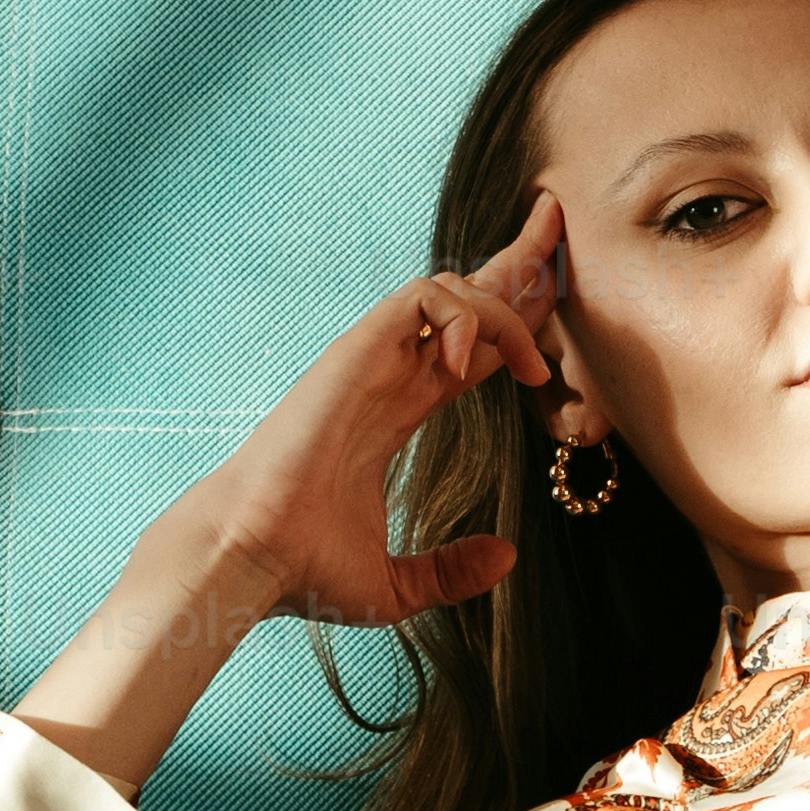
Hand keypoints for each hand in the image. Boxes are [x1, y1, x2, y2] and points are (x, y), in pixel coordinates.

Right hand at [179, 180, 580, 639]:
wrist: (252, 559)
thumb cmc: (302, 570)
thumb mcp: (397, 585)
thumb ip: (451, 570)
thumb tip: (508, 556)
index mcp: (395, 412)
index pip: (466, 346)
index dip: (514, 322)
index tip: (555, 307)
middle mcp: (385, 376)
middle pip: (464, 299)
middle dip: (518, 262)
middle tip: (557, 225)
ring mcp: (370, 360)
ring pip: (451, 289)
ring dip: (504, 311)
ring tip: (528, 367)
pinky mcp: (356, 352)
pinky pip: (422, 298)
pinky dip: (462, 318)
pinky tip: (466, 366)